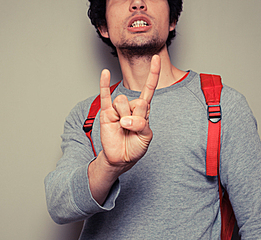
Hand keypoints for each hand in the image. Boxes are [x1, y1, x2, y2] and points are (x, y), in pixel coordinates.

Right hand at [99, 55, 160, 170]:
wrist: (120, 158)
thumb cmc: (135, 147)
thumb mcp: (146, 137)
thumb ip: (141, 124)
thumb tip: (125, 118)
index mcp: (144, 110)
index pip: (149, 88)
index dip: (153, 74)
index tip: (155, 59)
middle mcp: (131, 106)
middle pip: (137, 101)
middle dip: (136, 117)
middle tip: (133, 129)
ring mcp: (118, 108)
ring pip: (122, 101)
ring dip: (123, 116)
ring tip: (122, 127)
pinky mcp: (106, 113)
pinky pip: (105, 96)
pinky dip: (104, 84)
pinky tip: (105, 73)